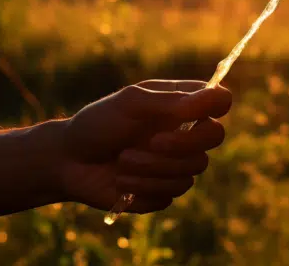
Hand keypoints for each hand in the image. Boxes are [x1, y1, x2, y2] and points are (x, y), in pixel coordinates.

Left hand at [59, 80, 231, 212]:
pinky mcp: (164, 190)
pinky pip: (172, 192)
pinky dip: (143, 186)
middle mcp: (185, 132)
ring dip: (153, 167)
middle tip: (153, 142)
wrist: (67, 161)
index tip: (195, 112)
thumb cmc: (98, 123)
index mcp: (182, 104)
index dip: (217, 105)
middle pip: (215, 137)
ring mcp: (177, 163)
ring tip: (122, 160)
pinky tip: (121, 179)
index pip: (220, 100)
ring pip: (192, 170)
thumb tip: (215, 97)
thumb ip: (172, 101)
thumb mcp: (130, 103)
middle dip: (183, 143)